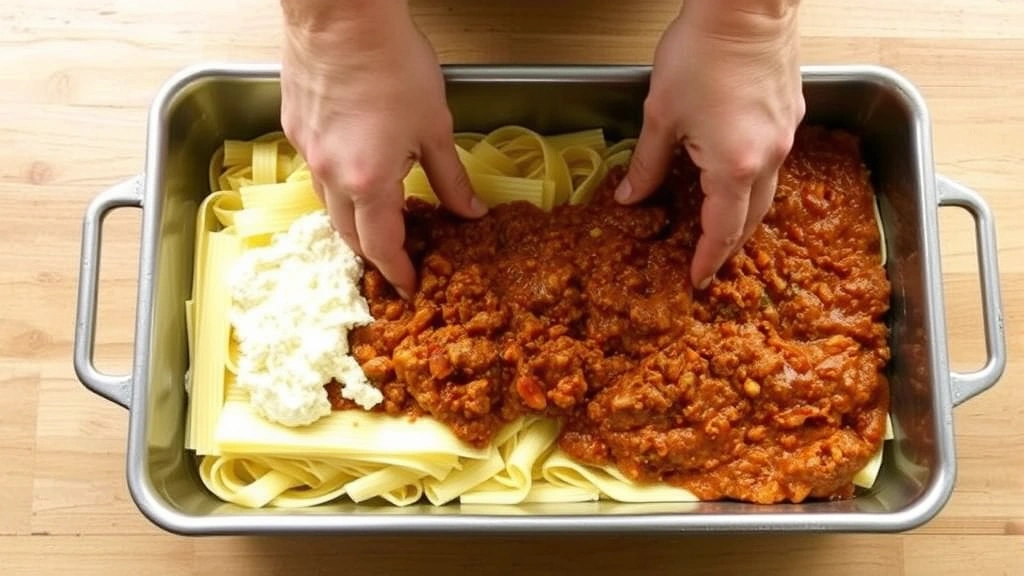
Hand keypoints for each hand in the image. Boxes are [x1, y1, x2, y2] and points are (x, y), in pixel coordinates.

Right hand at [279, 0, 485, 298]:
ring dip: (353, 220)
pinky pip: (316, 173)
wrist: (342, 15)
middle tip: (397, 257)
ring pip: (328, 205)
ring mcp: (308, 151)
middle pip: (348, 234)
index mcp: (368, 181)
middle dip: (373, 252)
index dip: (397, 271)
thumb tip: (470, 212)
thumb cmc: (393, 62)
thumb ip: (450, 178)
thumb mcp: (435, 127)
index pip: (381, 246)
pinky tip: (357, 171)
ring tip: (381, 217)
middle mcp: (330, 174)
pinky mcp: (295, 128)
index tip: (409, 285)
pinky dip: (337, 186)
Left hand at [615, 0, 804, 289]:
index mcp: (735, 166)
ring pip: (767, 193)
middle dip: (729, 245)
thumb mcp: (661, 115)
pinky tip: (735, 178)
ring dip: (744, 216)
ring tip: (720, 228)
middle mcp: (769, 158)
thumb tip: (629, 197)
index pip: (723, 230)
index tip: (696, 279)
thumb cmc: (701, 53)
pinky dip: (754, 183)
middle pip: (752, 219)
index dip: (708, 259)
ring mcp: (785, 137)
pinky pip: (774, 164)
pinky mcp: (791, 115)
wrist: (747, 5)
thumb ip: (647, 164)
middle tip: (708, 262)